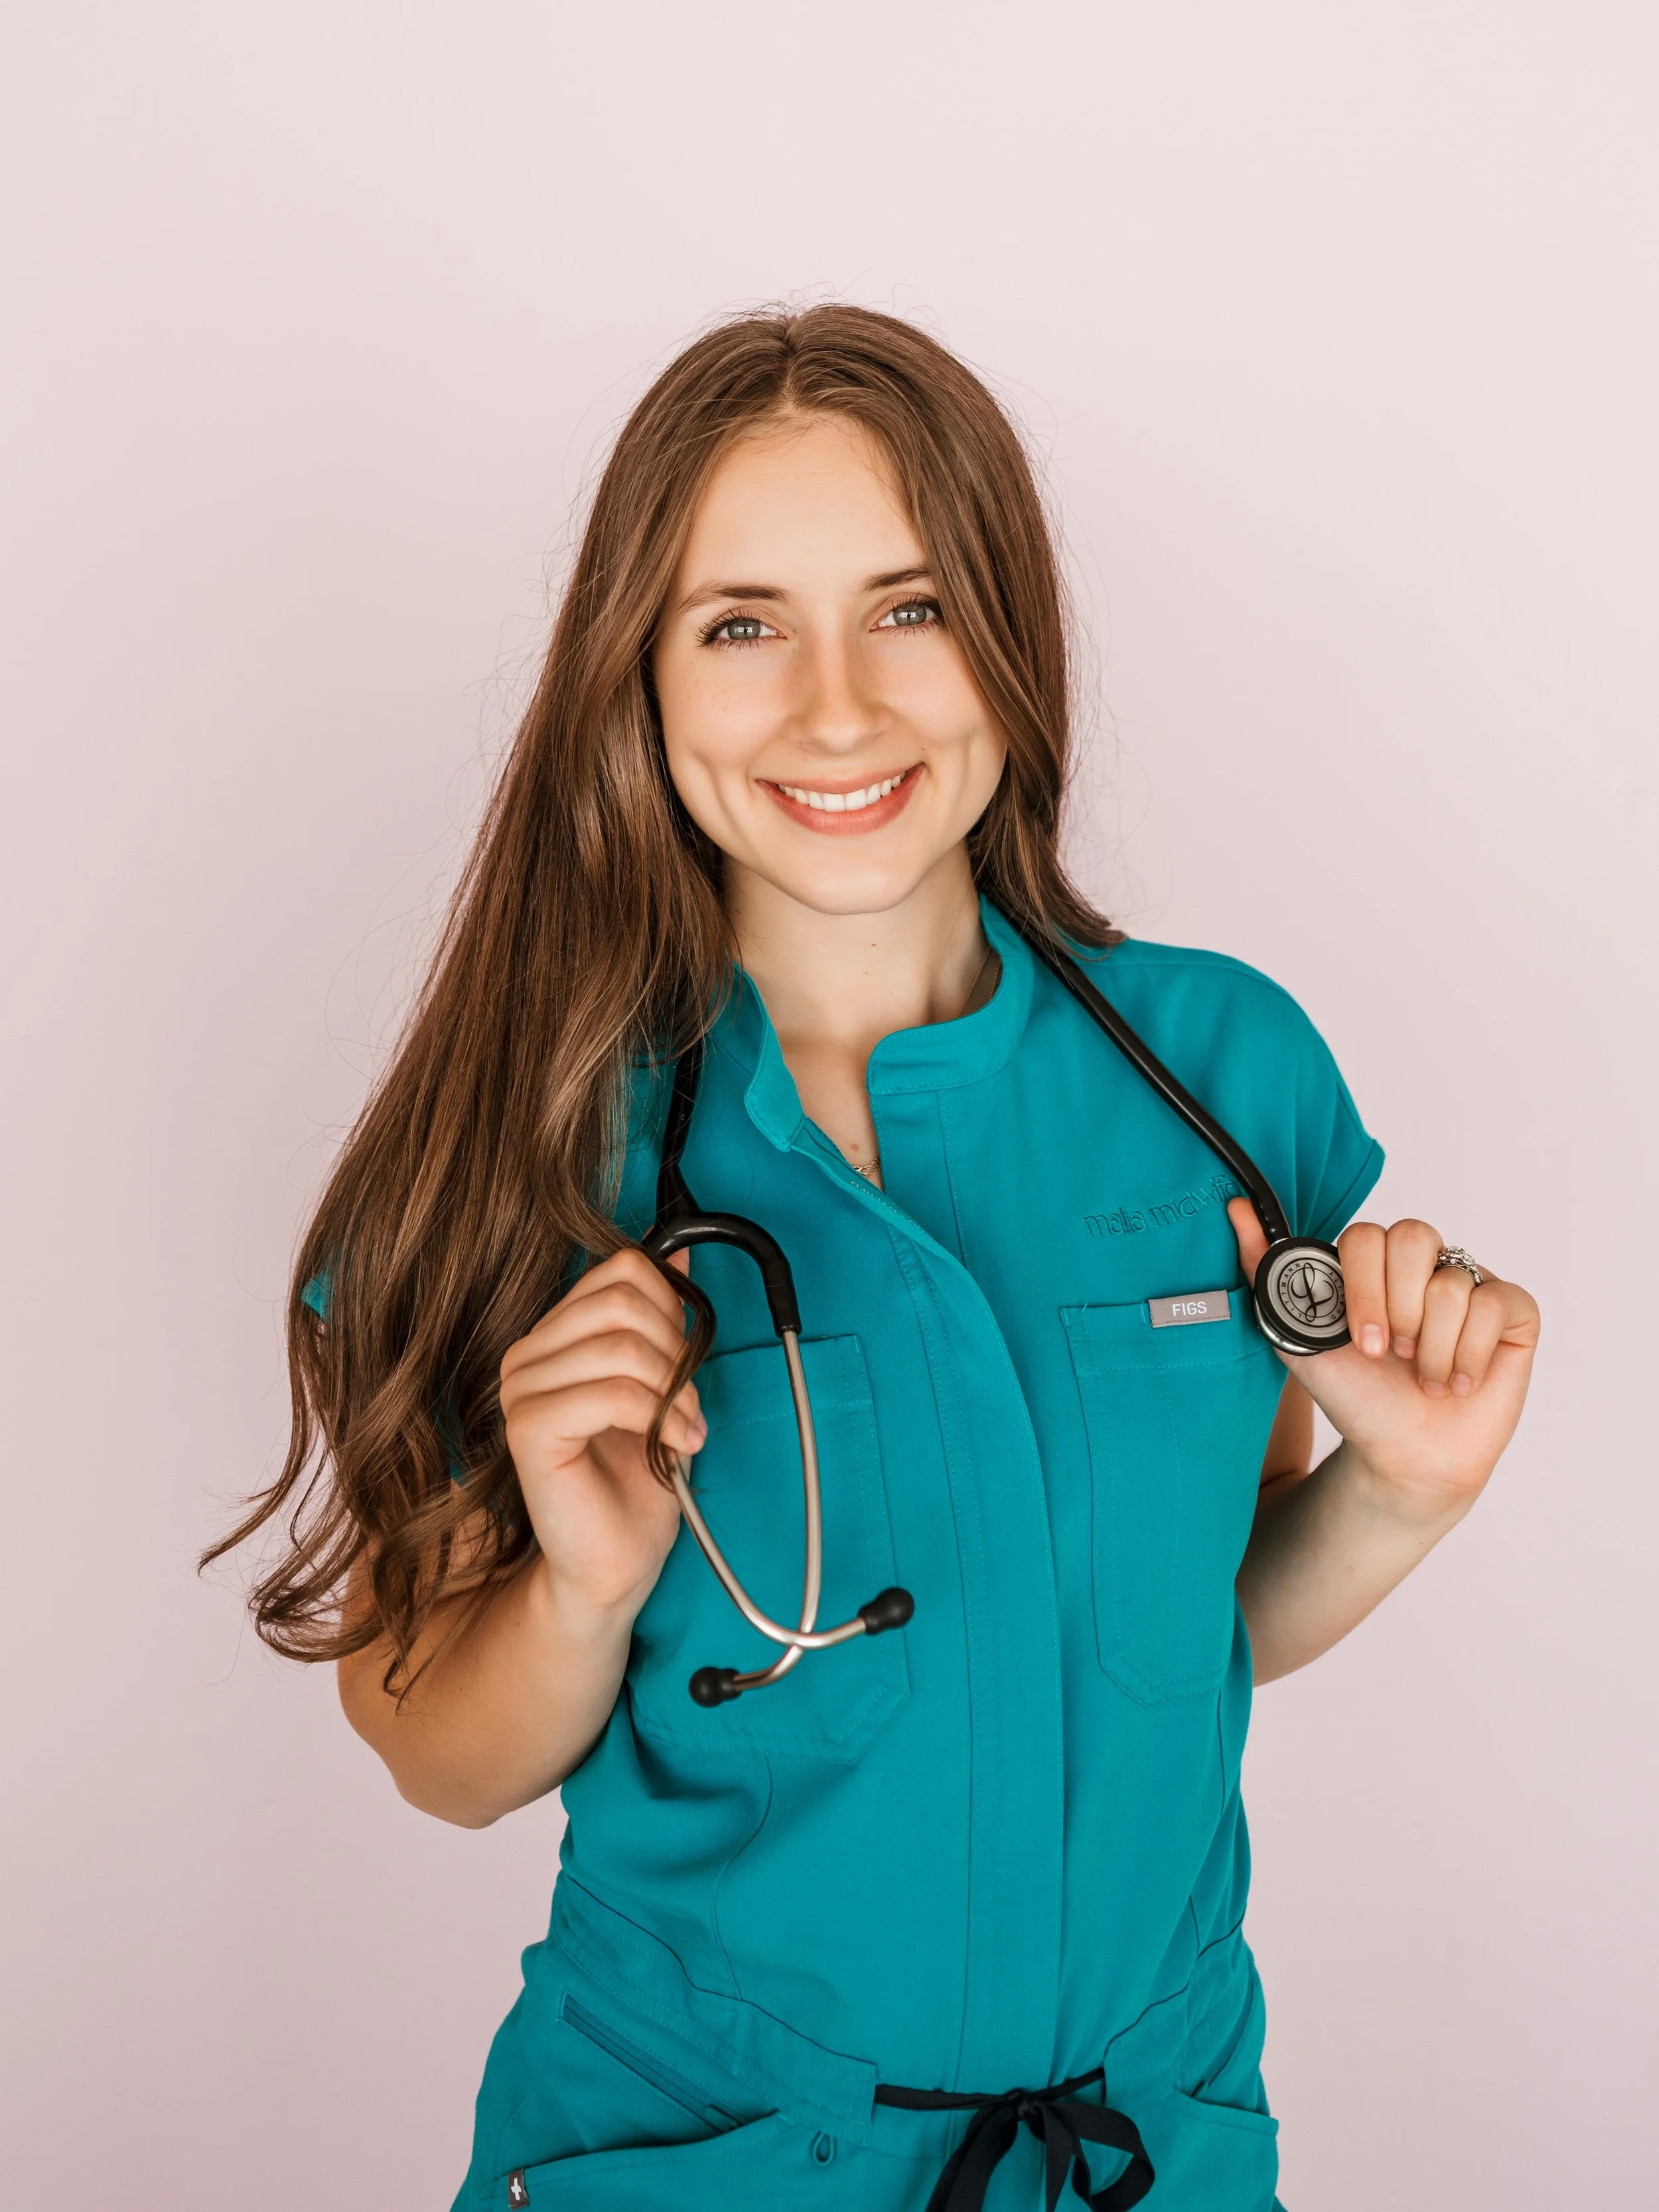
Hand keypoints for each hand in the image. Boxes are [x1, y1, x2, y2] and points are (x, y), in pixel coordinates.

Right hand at [498, 1248, 701, 1617]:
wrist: (615, 1561)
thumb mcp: (660, 1382)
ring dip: (675, 1392)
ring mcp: (519, 1389)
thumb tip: (677, 1249)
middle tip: (689, 1407)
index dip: (673, 1311)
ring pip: (623, 1346)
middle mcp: (527, 1353)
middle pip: (624, 1301)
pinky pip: (611, 1393)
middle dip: (677, 1352)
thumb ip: (660, 1318)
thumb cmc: (635, 1478)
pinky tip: (673, 1446)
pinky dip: (659, 1417)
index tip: (684, 1364)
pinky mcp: (528, 1429)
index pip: (624, 1269)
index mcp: (554, 1335)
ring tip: (686, 1433)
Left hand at [1229, 1201, 1539, 1521]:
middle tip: (1393, 1354)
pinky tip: (1458, 1382)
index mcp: (1374, 1265)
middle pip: (1414, 1236)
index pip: (1368, 1235)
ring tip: (1424, 1379)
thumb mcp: (1297, 1337)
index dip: (1364, 1288)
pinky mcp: (1513, 1312)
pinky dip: (1470, 1355)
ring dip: (1432, 1348)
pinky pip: (1499, 1304)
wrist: (1402, 1455)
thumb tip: (1236, 1210)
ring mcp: (1471, 1284)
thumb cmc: (1356, 1396)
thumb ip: (1267, 1273)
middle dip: (1398, 1308)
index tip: (1361, 1344)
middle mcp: (1425, 1265)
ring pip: (1453, 1284)